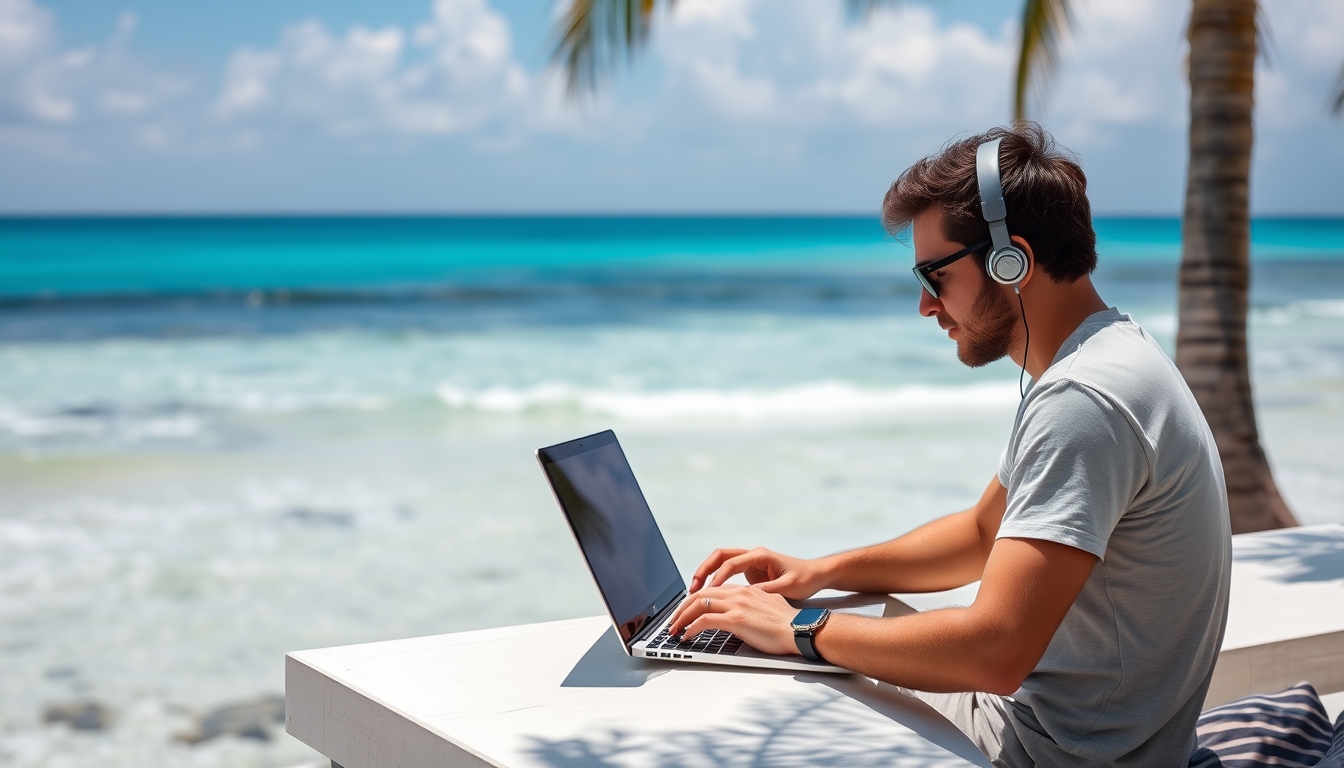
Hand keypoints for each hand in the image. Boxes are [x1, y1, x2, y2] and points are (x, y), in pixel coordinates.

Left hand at [667, 584, 798, 656]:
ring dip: (682, 617)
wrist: (801, 629)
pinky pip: (705, 620)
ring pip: (699, 605)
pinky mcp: (737, 619)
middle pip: (701, 594)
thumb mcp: (767, 607)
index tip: (687, 610)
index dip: (696, 600)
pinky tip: (687, 635)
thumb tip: (743, 615)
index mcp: (745, 590)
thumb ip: (752, 606)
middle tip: (674, 620)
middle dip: (682, 608)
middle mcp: (739, 593)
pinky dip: (691, 627)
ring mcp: (737, 604)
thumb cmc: (787, 625)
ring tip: (675, 629)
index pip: (713, 590)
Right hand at [688, 546, 827, 599]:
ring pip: (721, 563)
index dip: (717, 578)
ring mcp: (750, 563)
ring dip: (707, 575)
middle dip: (704, 571)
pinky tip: (710, 595)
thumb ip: (766, 591)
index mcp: (760, 556)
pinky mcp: (750, 572)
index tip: (708, 593)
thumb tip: (746, 598)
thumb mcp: (788, 587)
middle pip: (719, 557)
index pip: (731, 563)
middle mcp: (752, 556)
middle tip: (692, 588)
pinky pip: (727, 573)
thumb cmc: (805, 579)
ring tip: (694, 592)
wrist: (816, 574)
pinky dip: (716, 581)